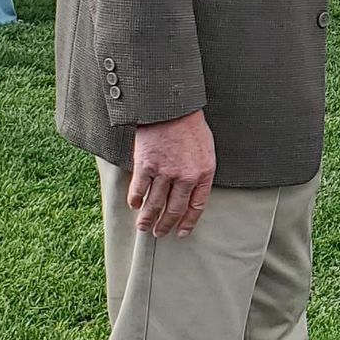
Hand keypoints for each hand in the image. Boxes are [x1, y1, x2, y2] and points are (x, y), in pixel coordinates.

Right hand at [128, 110, 215, 237]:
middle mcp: (185, 177)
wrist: (171, 107)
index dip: (188, 222)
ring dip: (148, 220)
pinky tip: (134, 205)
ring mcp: (165, 173)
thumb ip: (200, 170)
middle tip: (160, 233)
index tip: (182, 232)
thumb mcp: (206, 149)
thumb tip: (193, 189)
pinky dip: (135, 201)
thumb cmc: (190, 125)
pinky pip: (139, 191)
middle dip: (166, 225)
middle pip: (175, 209)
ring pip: (155, 205)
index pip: (197, 206)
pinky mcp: (146, 166)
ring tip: (143, 227)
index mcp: (203, 173)